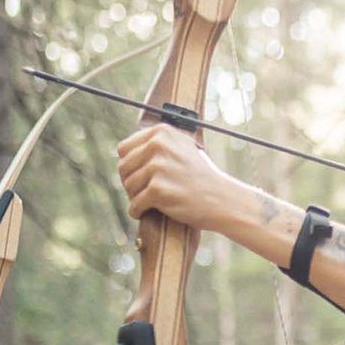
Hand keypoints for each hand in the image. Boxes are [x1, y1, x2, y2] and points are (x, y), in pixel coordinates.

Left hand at [116, 125, 239, 228]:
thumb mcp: (181, 148)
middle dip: (130, 182)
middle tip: (143, 192)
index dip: (129, 165)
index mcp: (161, 132)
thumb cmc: (201, 177)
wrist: (222, 199)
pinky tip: (146, 212)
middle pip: (123, 167)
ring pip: (128, 186)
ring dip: (136, 198)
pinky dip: (138, 211)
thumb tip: (124, 150)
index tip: (139, 175)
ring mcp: (158, 167)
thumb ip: (156, 144)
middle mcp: (158, 145)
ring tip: (151, 201)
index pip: (124, 148)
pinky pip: (134, 204)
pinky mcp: (158, 190)